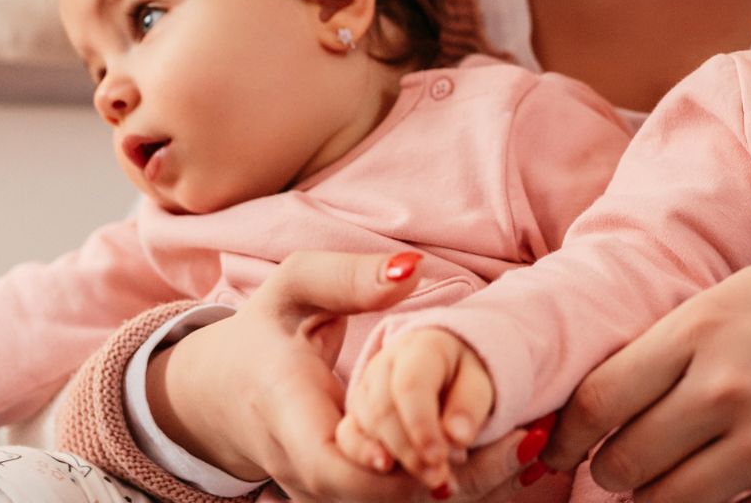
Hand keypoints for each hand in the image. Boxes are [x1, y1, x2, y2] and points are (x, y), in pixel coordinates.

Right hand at [149, 249, 544, 502]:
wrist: (220, 397)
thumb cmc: (262, 337)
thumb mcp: (290, 290)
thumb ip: (345, 277)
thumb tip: (410, 270)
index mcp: (285, 416)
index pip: (326, 465)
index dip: (375, 471)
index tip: (426, 456)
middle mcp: (306, 469)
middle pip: (378, 497)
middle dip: (451, 477)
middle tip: (525, 442)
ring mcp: (328, 491)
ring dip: (463, 482)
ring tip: (529, 445)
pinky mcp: (350, 496)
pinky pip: (401, 498)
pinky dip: (453, 479)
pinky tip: (507, 454)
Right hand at [338, 329, 496, 491]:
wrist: (442, 364)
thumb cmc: (463, 376)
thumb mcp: (478, 384)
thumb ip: (470, 407)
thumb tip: (457, 437)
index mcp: (420, 348)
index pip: (411, 385)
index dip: (422, 425)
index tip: (439, 457)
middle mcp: (385, 364)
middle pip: (384, 409)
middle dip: (409, 449)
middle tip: (437, 477)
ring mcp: (366, 387)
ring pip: (366, 425)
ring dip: (395, 456)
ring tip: (428, 477)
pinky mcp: (356, 411)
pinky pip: (348, 435)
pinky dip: (365, 456)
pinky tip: (385, 468)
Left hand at [540, 254, 750, 502]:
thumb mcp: (741, 295)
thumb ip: (672, 342)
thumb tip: (598, 400)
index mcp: (704, 329)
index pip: (600, 401)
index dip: (567, 435)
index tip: (561, 448)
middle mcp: (730, 388)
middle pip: (625, 463)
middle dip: (612, 472)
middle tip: (623, 465)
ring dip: (658, 498)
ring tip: (669, 478)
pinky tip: (729, 487)